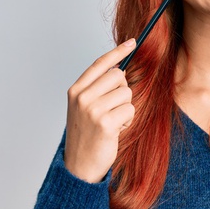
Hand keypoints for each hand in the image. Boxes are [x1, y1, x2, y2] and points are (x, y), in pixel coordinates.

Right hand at [63, 39, 136, 182]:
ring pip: (126, 93)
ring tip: (113, 121)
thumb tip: (120, 70)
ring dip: (125, 107)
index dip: (118, 51)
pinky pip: (129, 109)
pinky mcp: (105, 122)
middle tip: (114, 107)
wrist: (79, 166)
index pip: (100, 64)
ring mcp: (92, 109)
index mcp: (76, 90)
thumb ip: (97, 88)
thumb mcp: (85, 107)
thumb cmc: (87, 134)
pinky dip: (127, 119)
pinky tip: (116, 130)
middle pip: (118, 76)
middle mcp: (82, 97)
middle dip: (123, 90)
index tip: (133, 42)